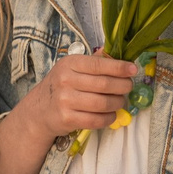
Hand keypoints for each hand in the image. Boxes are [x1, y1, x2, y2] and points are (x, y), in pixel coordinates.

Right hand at [20, 51, 138, 138]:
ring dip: (118, 103)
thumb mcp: (72, 68)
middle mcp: (65, 81)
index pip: (99, 64)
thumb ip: (94, 61)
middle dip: (123, 86)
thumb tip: (119, 53)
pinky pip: (96, 120)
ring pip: (103, 103)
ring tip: (120, 101)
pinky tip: (111, 114)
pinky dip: (109, 118)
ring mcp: (65, 101)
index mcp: (69, 64)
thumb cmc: (62, 86)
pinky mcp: (67, 119)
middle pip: (104, 84)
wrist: (39, 109)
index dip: (119, 67)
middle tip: (129, 87)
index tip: (133, 70)